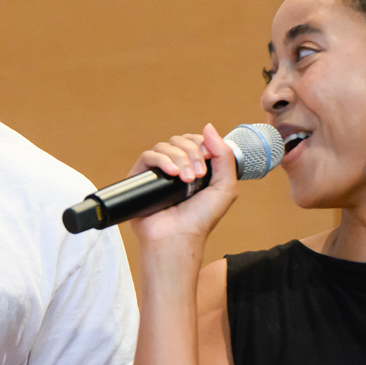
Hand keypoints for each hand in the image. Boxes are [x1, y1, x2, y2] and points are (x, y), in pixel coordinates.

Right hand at [126, 124, 239, 245]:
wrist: (179, 238)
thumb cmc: (201, 219)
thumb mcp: (225, 187)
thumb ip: (225, 156)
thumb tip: (208, 127)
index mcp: (194, 168)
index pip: (195, 141)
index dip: (202, 143)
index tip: (208, 158)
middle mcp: (175, 168)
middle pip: (180, 141)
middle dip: (192, 152)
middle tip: (199, 175)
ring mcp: (157, 173)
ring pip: (165, 146)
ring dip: (179, 158)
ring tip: (186, 179)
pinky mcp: (140, 178)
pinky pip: (148, 156)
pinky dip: (162, 160)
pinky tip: (173, 174)